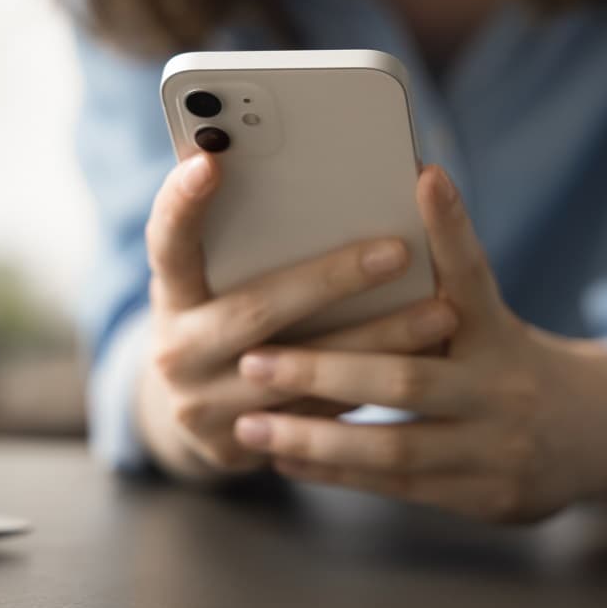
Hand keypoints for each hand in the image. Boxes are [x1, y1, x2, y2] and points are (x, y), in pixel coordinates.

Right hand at [135, 154, 459, 481]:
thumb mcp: (217, 279)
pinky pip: (319, 414)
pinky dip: (373, 384)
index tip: (211, 161)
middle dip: (331, 280)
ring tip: (440, 313)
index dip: (182, 202)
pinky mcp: (240, 446)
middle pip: (256, 310)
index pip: (167, 240)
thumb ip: (247, 240)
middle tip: (397, 253)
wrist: (196, 413)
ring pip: (301, 372)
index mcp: (171, 293)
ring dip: (376, 341)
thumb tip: (325, 170)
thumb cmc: (223, 317)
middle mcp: (177, 350)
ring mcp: (204, 406)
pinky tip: (425, 361)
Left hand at [232, 166, 606, 521]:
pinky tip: (287, 460)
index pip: (472, 272)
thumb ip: (441, 282)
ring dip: (317, 437)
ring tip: (253, 424)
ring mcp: (497, 447)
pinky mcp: (485, 496)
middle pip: (407, 378)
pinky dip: (339, 471)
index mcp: (501, 331)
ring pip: (395, 446)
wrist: (598, 437)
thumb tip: (396, 195)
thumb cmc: (513, 360)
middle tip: (257, 359)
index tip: (425, 177)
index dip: (450, 226)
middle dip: (324, 371)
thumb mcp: (492, 319)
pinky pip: (398, 485)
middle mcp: (503, 387)